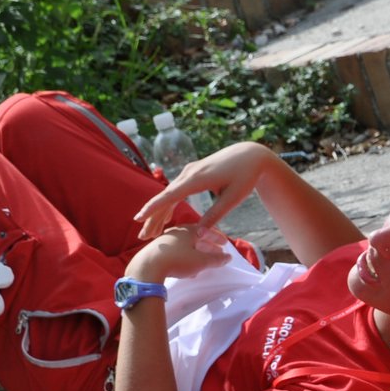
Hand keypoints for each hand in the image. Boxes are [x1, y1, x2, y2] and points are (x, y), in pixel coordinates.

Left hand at [124, 225, 230, 282]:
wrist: (147, 266)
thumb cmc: (177, 260)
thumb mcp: (200, 261)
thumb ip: (215, 259)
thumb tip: (228, 258)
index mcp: (188, 230)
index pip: (206, 231)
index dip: (217, 238)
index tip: (225, 244)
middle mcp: (176, 232)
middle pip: (195, 237)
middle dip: (207, 246)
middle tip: (216, 253)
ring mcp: (164, 241)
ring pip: (184, 246)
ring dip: (195, 253)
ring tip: (202, 263)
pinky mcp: (155, 251)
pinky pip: (175, 252)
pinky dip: (184, 258)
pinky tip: (186, 269)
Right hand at [135, 143, 266, 239]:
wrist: (250, 156)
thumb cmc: (245, 176)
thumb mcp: (233, 198)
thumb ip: (215, 216)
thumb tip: (199, 235)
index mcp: (197, 179)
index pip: (170, 195)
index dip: (153, 208)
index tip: (139, 219)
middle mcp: (189, 173)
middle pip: (165, 197)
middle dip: (152, 216)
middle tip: (142, 235)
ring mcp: (189, 171)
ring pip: (169, 194)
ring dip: (159, 212)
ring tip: (151, 231)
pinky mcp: (193, 173)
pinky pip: (176, 190)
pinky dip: (168, 204)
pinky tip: (164, 217)